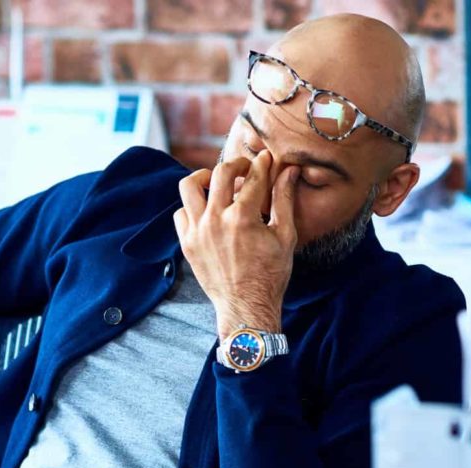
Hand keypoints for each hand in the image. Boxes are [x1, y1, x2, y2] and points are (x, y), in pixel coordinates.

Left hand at [175, 151, 299, 337]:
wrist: (246, 306)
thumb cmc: (270, 274)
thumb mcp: (284, 236)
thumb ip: (284, 200)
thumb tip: (290, 171)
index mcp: (243, 217)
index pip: (253, 178)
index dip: (263, 164)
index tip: (266, 159)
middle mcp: (215, 220)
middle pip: (220, 173)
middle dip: (236, 164)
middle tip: (245, 168)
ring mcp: (197, 231)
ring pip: (189, 186)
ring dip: (204, 178)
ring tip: (217, 182)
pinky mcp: (186, 243)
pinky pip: (181, 212)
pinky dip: (192, 207)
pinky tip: (207, 210)